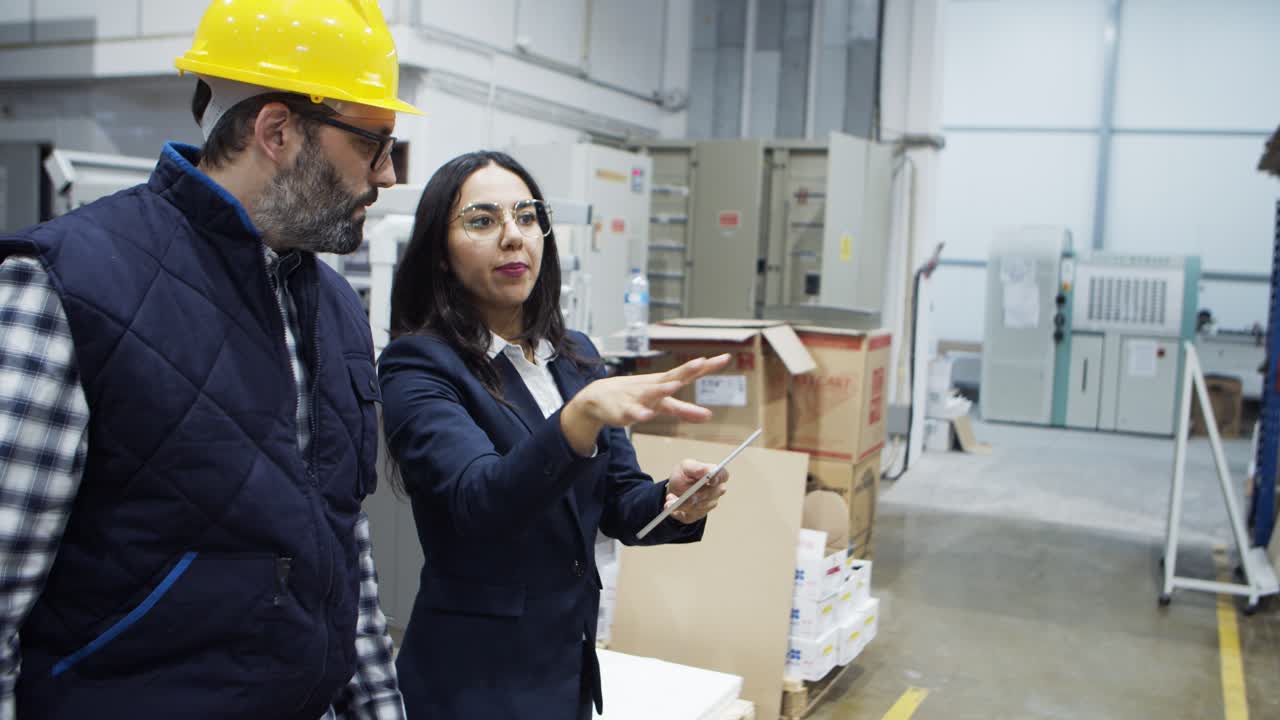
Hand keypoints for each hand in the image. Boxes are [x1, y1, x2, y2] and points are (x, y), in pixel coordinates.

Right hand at [559, 354, 730, 454]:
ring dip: (663, 388)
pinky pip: (632, 412)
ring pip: (652, 392)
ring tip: (674, 386)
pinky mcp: (624, 410)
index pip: (689, 373)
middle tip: (702, 362)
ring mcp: (638, 396)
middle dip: (687, 369)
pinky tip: (645, 415)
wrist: (598, 398)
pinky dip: (638, 413)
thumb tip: (708, 416)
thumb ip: (685, 410)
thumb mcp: (663, 405)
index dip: (707, 367)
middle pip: (673, 376)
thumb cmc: (635, 397)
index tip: (725, 358)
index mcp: (664, 383)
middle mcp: (653, 386)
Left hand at [665, 458, 729, 523]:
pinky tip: (670, 505)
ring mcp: (708, 504)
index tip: (711, 480)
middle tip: (688, 493)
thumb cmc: (683, 476)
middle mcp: (715, 491)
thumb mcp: (685, 467)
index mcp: (714, 476)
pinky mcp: (698, 514)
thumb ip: (697, 468)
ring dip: (682, 502)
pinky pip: (689, 515)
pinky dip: (677, 509)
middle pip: (711, 494)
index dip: (719, 478)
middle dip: (697, 493)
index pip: (724, 475)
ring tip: (670, 498)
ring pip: (698, 506)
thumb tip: (709, 471)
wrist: (673, 490)